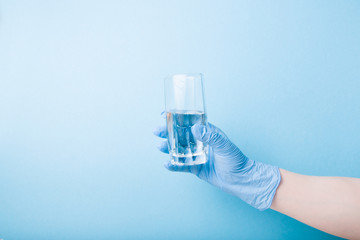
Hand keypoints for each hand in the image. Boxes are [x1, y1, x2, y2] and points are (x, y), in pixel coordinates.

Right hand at [154, 120, 280, 210]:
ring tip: (160, 147)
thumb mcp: (224, 146)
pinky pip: (181, 165)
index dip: (177, 117)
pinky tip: (167, 164)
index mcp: (207, 133)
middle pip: (180, 135)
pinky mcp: (195, 167)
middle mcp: (199, 142)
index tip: (166, 114)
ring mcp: (196, 154)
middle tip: (157, 131)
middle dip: (168, 132)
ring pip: (178, 149)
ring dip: (168, 147)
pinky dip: (174, 165)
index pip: (190, 122)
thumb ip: (211, 137)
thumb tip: (195, 128)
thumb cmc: (235, 160)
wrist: (240, 180)